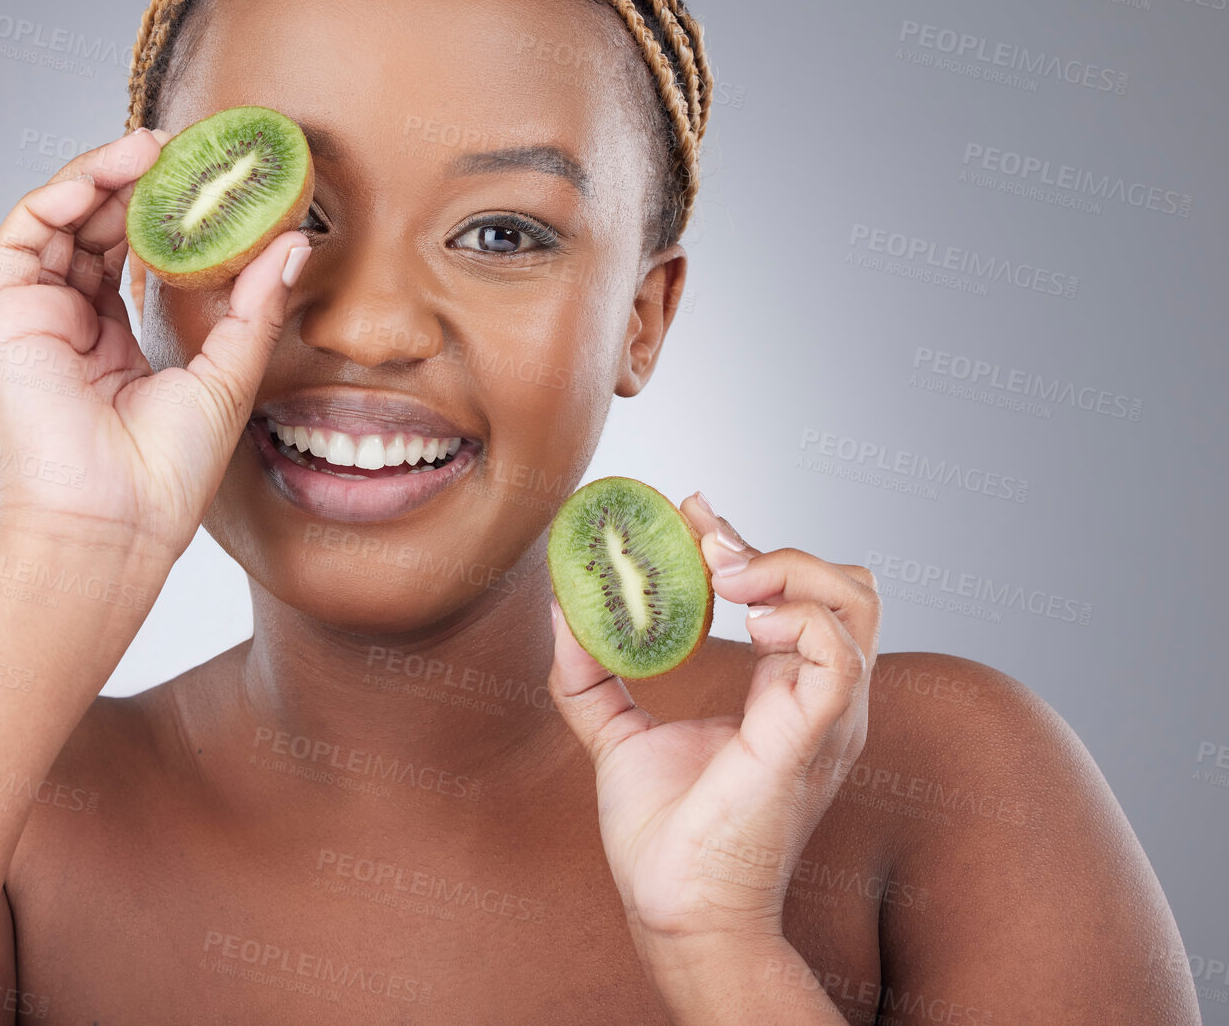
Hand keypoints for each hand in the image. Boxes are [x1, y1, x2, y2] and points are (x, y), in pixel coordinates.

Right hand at [0, 127, 311, 561]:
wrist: (114, 526)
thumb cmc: (165, 475)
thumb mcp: (229, 376)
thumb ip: (256, 306)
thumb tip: (294, 243)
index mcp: (122, 342)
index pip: (136, 252)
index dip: (168, 209)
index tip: (210, 177)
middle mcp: (78, 324)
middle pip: (97, 227)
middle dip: (136, 181)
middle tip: (183, 150)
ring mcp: (42, 318)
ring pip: (60, 221)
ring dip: (100, 175)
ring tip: (150, 151)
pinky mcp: (11, 317)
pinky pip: (22, 236)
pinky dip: (55, 196)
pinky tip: (100, 176)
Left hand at [546, 490, 880, 960]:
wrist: (673, 908)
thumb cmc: (662, 839)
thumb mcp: (616, 735)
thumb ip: (591, 674)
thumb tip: (564, 610)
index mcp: (785, 696)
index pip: (797, 595)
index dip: (750, 542)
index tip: (691, 510)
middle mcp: (818, 700)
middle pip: (848, 587)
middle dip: (776, 547)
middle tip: (706, 541)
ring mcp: (823, 717)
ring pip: (855, 603)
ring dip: (788, 568)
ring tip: (725, 576)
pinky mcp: (810, 737)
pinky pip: (835, 653)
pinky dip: (794, 616)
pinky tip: (744, 620)